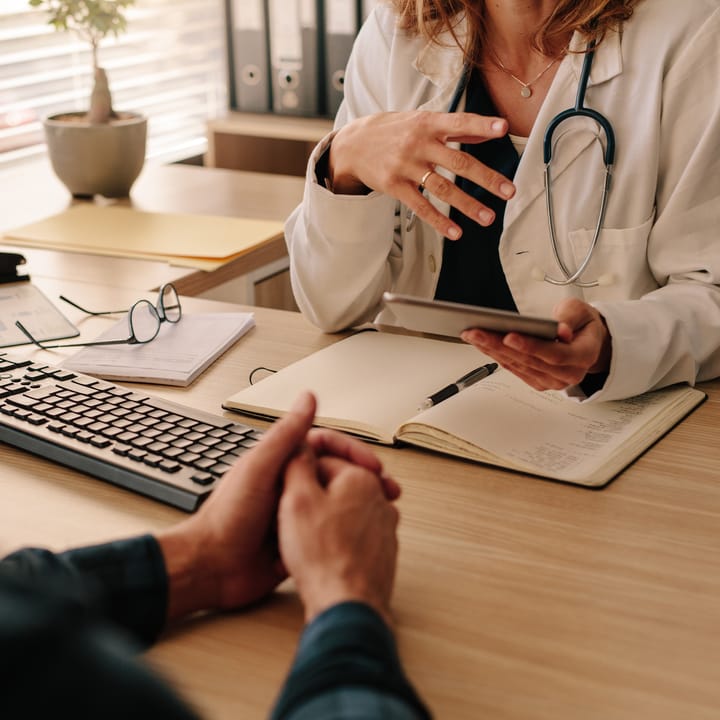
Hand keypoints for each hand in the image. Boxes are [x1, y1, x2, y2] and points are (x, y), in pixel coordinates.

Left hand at [156, 392, 392, 623]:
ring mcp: (294, 512)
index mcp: (281, 462)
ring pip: (336, 502)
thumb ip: (286, 434)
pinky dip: (346, 530)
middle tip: (388, 491)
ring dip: (360, 504)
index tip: (371, 464)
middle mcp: (290, 485)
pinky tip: (363, 535)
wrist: (212, 569)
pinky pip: (328, 529)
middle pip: (336, 473)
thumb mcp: (260, 468)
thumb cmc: (227, 517)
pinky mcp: (297, 539)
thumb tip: (308, 397)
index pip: (326, 445)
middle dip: (364, 479)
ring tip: (383, 513)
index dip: (352, 451)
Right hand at [278, 446, 400, 625]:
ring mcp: (384, 527)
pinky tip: (320, 555)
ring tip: (304, 538)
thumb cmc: (323, 557)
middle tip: (292, 515)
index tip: (286, 489)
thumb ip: (297, 465)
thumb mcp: (296, 499)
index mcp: (361, 478)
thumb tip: (299, 446)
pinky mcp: (382, 551)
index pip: (324, 459)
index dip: (298, 474)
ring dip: (323, 520)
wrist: (347, 605)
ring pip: (344, 511)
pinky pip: (353, 535)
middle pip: (336, 485)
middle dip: (313, 496)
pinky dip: (336, 541)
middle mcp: (380, 499)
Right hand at [328, 110, 514, 239]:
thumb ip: (456, 128)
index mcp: (428, 123)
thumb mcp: (421, 121)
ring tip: (488, 217)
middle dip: (485, 178)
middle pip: (457, 162)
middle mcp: (418, 144)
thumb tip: (489, 132)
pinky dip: (439, 221)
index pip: (459, 122)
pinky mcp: (394, 187)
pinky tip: (455, 232)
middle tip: (508, 191)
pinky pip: (421, 207)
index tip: (503, 129)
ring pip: (442, 188)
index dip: (481, 126)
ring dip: (467, 205)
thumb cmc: (393, 131)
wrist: (353, 145)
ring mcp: (405, 166)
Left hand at [461, 298, 611, 391]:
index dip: (530, 346)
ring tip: (472, 335)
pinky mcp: (537, 382)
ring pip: (517, 366)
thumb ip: (570, 318)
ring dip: (491, 350)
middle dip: (499, 345)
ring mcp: (551, 381)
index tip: (508, 336)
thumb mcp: (581, 311)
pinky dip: (495, 355)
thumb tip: (560, 330)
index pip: (555, 355)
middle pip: (529, 361)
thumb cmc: (581, 323)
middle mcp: (568, 374)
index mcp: (583, 356)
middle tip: (477, 332)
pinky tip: (480, 344)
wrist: (585, 339)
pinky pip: (513, 369)